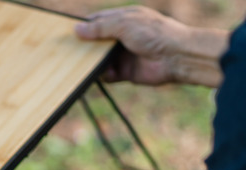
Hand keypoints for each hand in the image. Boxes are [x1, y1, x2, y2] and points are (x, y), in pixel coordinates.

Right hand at [75, 6, 228, 86]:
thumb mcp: (124, 25)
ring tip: (83, 64)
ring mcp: (123, 55)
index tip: (68, 33)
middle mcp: (121, 37)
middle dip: (85, 47)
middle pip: (96, 42)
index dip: (83, 26)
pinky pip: (108, 75)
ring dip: (92, 63)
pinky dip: (104, 75)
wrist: (177, 57)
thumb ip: (100, 28)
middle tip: (69, 52)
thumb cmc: (154, 33)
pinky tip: (104, 74)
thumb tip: (77, 29)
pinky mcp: (126, 73)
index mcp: (122, 19)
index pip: (97, 21)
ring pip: (100, 60)